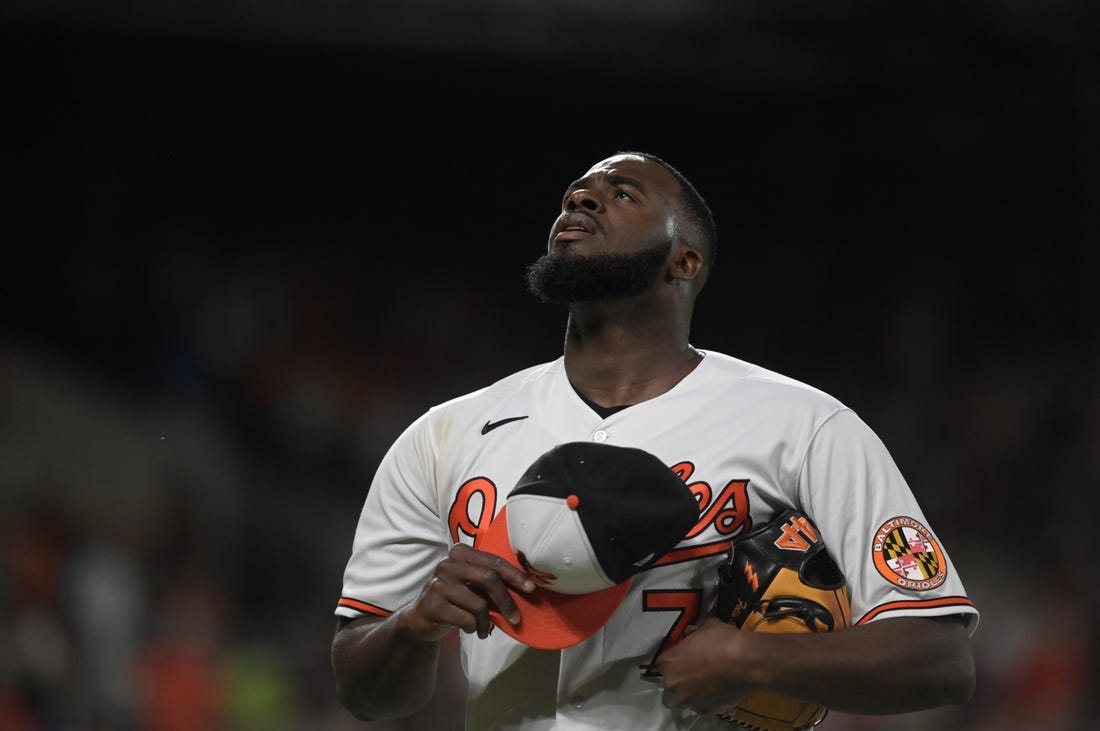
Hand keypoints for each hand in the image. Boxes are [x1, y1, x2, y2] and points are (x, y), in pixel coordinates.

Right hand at [397, 543, 535, 641]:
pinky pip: (466, 619)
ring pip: (478, 603)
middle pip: (488, 579)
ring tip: (485, 629)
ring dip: (487, 622)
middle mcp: (448, 564)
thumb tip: (526, 589)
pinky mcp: (433, 605)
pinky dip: (473, 628)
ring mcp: (438, 584)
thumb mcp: (471, 584)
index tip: (531, 589)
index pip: (494, 561)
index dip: (515, 575)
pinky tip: (470, 629)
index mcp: (460, 553)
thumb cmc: (455, 598)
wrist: (420, 617)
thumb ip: (491, 581)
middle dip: (506, 601)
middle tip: (515, 618)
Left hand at [656, 618, 747, 715]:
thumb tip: (692, 632)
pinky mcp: (705, 711)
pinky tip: (718, 694)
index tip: (685, 660)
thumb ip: (695, 632)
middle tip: (693, 676)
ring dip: (692, 695)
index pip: (663, 665)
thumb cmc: (723, 641)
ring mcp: (688, 700)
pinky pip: (702, 708)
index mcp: (669, 662)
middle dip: (678, 684)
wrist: (744, 661)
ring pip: (684, 701)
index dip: (676, 662)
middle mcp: (674, 685)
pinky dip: (708, 703)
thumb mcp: (707, 627)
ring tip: (708, 686)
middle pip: (669, 689)